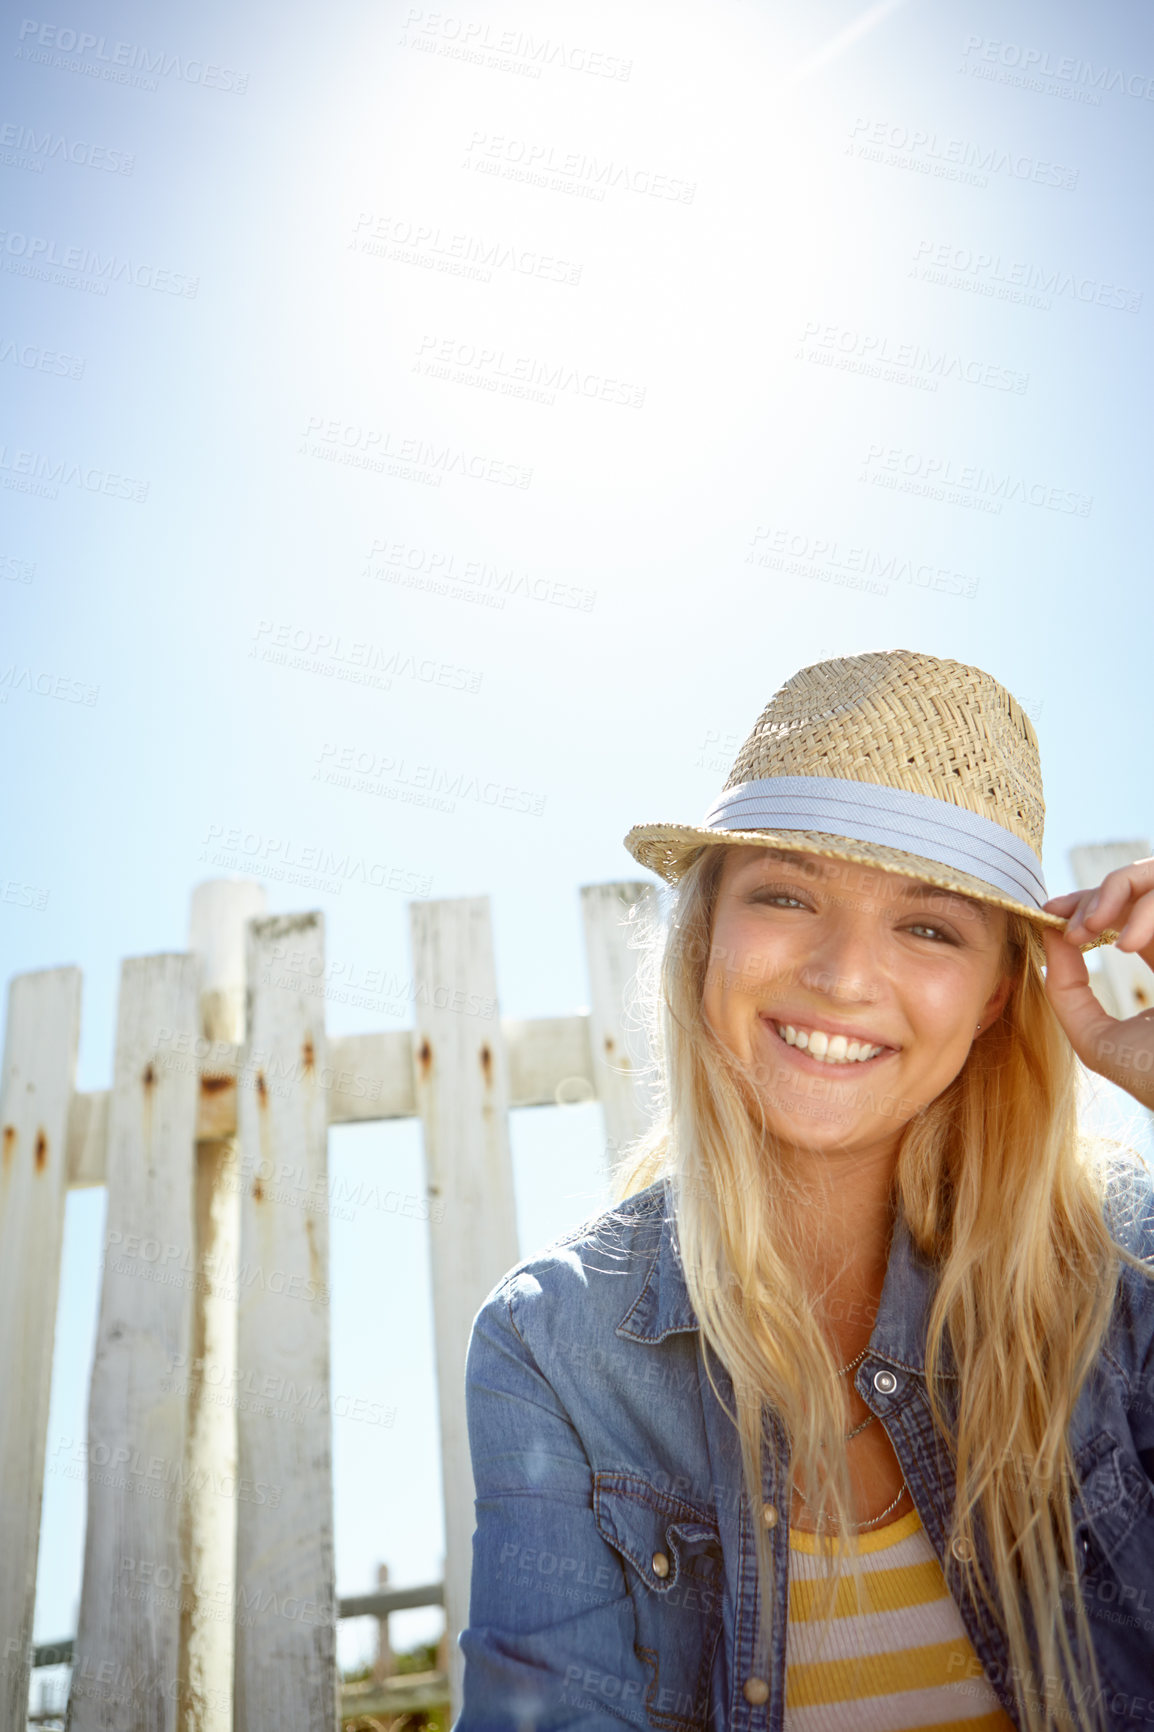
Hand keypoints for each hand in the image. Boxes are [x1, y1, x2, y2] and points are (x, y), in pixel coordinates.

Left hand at [1041, 859, 1153, 1110]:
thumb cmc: (1153, 1076)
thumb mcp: (1095, 1037)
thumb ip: (1066, 990)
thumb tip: (1049, 933)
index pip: (1126, 909)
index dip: (1088, 902)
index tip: (1051, 914)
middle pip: (1140, 886)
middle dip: (1094, 895)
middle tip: (1068, 923)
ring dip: (1116, 891)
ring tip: (1091, 929)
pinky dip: (1146, 909)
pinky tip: (1124, 945)